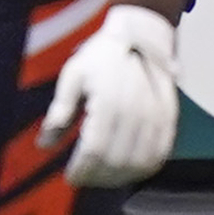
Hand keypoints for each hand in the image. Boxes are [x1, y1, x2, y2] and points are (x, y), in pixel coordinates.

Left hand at [40, 4, 179, 187]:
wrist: (141, 36)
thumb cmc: (102, 56)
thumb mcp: (73, 76)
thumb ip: (59, 111)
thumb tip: (44, 144)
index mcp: (108, 102)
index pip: (95, 151)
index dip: (82, 170)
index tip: (70, 177)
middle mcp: (135, 113)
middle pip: (116, 162)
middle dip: (96, 177)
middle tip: (84, 177)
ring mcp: (156, 118)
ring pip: (139, 164)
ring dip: (118, 178)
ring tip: (103, 176)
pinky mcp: (169, 120)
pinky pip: (159, 155)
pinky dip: (142, 169)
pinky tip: (127, 170)